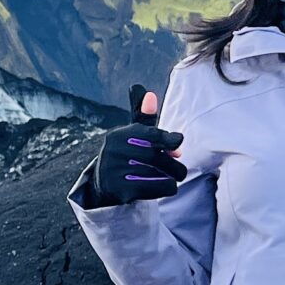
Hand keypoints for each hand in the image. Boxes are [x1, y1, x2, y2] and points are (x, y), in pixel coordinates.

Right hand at [79, 85, 185, 206]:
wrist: (105, 187)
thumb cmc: (126, 157)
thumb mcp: (132, 135)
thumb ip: (143, 117)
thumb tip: (149, 94)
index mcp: (118, 135)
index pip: (152, 134)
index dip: (170, 140)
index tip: (177, 146)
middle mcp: (114, 151)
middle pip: (158, 157)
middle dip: (174, 165)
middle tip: (178, 170)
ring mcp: (115, 171)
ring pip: (160, 174)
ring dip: (171, 178)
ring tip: (168, 178)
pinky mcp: (122, 190)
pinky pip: (158, 188)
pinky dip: (167, 188)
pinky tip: (162, 187)